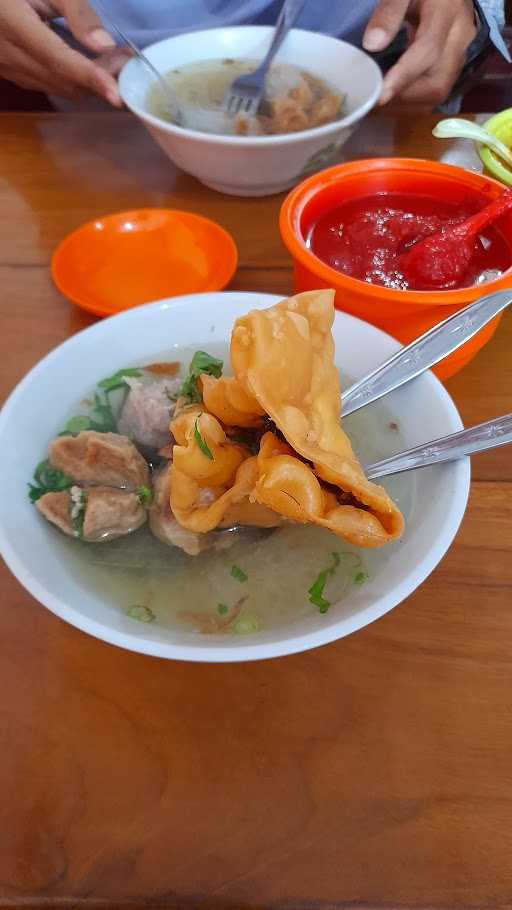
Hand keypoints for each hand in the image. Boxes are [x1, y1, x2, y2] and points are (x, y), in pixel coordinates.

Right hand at [0, 0, 123, 103]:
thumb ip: (78, 13)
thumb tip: (104, 46)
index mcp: (11, 22)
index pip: (57, 59)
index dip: (89, 76)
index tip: (117, 93)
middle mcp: (6, 54)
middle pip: (62, 80)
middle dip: (99, 78)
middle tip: (125, 60)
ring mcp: (7, 68)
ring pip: (58, 88)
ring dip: (90, 82)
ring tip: (114, 62)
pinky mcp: (12, 74)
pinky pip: (50, 85)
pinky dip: (75, 81)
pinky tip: (92, 67)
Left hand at [363, 0, 476, 106]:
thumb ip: (389, 12)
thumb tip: (372, 44)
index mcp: (448, 11)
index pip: (428, 51)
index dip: (403, 76)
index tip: (380, 94)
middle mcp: (460, 36)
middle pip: (437, 82)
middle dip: (404, 98)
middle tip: (373, 101)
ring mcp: (460, 52)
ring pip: (438, 92)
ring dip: (408, 103)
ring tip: (380, 102)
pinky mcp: (455, 63)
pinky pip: (436, 91)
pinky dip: (413, 100)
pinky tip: (392, 97)